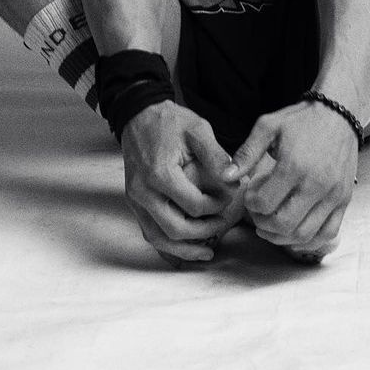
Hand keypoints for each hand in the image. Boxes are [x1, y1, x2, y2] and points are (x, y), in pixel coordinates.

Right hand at [120, 101, 242, 264]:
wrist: (139, 116)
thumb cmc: (169, 122)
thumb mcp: (197, 130)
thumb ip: (216, 156)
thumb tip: (235, 181)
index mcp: (160, 173)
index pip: (194, 206)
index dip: (217, 207)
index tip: (230, 198)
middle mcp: (143, 191)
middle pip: (176, 229)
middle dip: (204, 233)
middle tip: (224, 226)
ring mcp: (135, 199)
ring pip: (159, 238)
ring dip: (184, 249)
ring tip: (207, 252)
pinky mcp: (133, 202)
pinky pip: (148, 232)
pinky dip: (166, 246)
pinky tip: (183, 251)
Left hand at [233, 100, 359, 258]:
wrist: (338, 115)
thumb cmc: (300, 120)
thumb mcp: (268, 126)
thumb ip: (246, 153)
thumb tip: (226, 177)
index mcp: (294, 166)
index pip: (265, 203)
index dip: (251, 205)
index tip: (250, 196)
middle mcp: (317, 184)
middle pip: (284, 224)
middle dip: (264, 225)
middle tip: (258, 214)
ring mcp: (334, 195)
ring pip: (305, 235)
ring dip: (283, 237)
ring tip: (272, 225)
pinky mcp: (345, 200)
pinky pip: (329, 233)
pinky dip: (310, 241)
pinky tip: (294, 233)